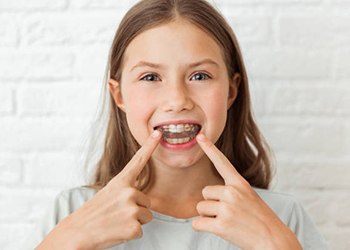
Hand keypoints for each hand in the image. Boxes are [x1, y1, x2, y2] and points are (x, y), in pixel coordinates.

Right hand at [37, 130, 161, 249]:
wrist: (76, 233)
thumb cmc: (93, 214)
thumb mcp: (108, 194)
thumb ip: (125, 190)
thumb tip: (138, 195)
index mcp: (120, 182)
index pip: (138, 160)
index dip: (149, 146)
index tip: (159, 133)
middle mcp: (128, 192)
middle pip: (147, 201)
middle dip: (136, 209)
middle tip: (117, 214)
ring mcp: (131, 209)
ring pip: (147, 216)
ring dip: (134, 222)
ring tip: (116, 222)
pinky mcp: (133, 227)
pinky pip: (141, 230)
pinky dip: (130, 234)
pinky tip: (116, 232)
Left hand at [192, 133, 301, 249]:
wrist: (274, 241)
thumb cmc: (261, 221)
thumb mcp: (250, 198)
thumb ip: (231, 192)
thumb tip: (207, 196)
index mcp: (240, 184)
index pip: (222, 162)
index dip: (210, 148)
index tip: (200, 136)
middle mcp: (232, 192)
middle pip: (204, 193)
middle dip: (211, 204)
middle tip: (229, 214)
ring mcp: (226, 208)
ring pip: (200, 208)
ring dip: (209, 217)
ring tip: (228, 222)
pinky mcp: (221, 225)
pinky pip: (197, 223)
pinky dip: (202, 228)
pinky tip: (219, 230)